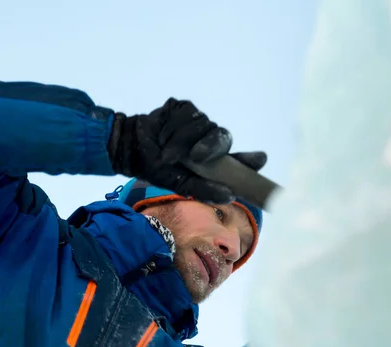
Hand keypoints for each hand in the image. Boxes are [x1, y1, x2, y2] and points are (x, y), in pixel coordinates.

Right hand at [108, 98, 266, 202]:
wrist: (129, 147)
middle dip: (209, 146)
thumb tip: (230, 195)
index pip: (237, 158)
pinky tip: (163, 134)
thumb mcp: (180, 183)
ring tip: (166, 152)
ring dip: (182, 141)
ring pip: (202, 124)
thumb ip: (204, 189)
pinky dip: (173, 127)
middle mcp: (208, 139)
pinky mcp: (182, 107)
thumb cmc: (156, 168)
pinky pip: (186, 113)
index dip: (249, 159)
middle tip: (194, 157)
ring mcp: (196, 121)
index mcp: (213, 160)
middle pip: (221, 136)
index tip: (261, 159)